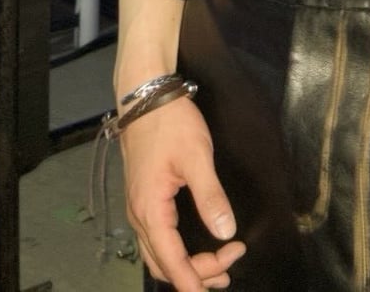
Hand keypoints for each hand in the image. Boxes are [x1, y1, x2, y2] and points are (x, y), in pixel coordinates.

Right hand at [119, 95, 245, 289]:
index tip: (216, 289)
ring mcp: (139, 209)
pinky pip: (157, 239)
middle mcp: (140, 217)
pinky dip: (177, 252)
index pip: (171, 261)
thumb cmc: (171, 123)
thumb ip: (211, 196)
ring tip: (219, 268)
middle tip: (230, 269)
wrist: (145, 96)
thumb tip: (226, 232)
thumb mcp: (197, 156)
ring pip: (159, 254)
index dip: (194, 280)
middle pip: (163, 264)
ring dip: (187, 266)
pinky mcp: (144, 199)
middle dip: (196, 274)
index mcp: (150, 210)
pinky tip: (196, 248)